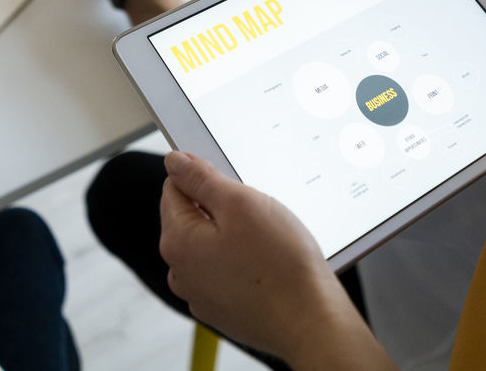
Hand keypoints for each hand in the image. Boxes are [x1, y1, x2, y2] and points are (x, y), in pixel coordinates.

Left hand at [158, 152, 354, 361]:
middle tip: (258, 214)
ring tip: (268, 241)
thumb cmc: (281, 266)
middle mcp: (181, 272)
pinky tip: (268, 265)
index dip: (204, 176)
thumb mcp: (240, 203)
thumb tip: (175, 162)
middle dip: (221, 208)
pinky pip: (225, 271)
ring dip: (233, 235)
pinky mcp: (223, 309)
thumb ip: (201, 178)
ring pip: (211, 245)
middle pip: (192, 218)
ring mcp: (201, 295)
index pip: (174, 189)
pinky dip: (242, 262)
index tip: (232, 182)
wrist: (311, 322)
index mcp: (177, 242)